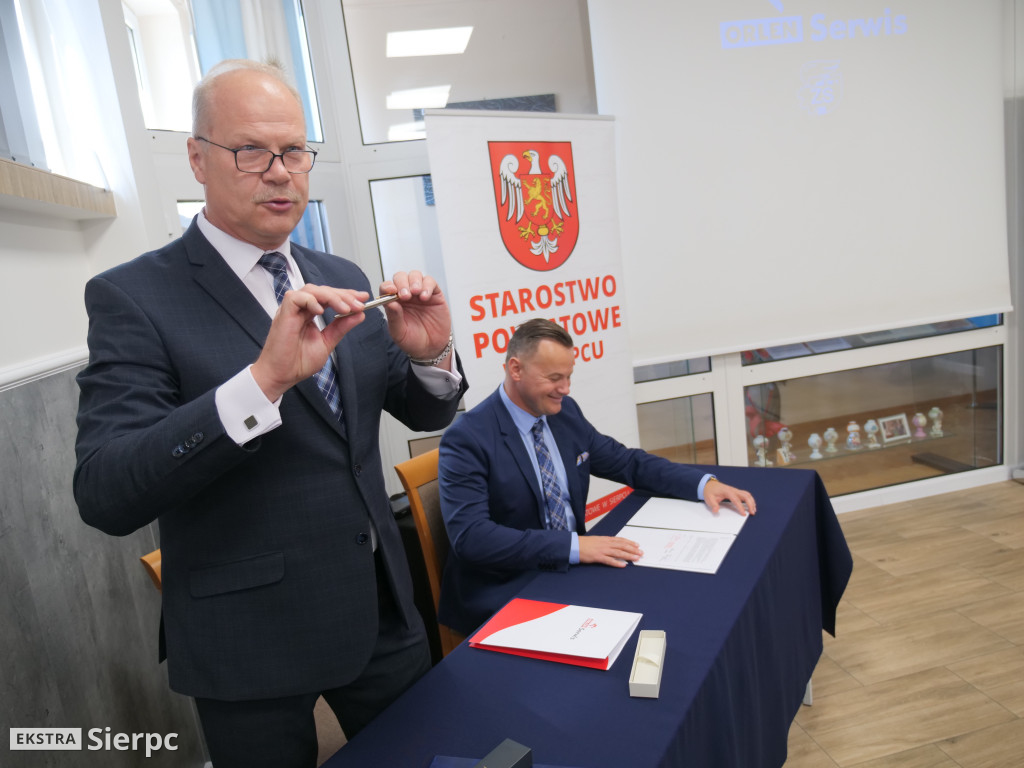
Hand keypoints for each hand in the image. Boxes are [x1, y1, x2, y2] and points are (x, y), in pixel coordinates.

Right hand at [251, 283, 367, 400]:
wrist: (282, 376)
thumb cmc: (298, 362)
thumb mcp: (327, 342)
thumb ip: (341, 327)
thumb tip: (359, 314)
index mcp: (310, 314)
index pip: (329, 297)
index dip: (346, 295)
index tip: (364, 298)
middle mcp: (301, 309)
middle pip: (323, 290)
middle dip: (343, 295)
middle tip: (359, 304)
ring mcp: (291, 310)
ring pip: (312, 290)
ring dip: (332, 297)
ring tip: (345, 309)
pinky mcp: (283, 313)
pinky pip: (296, 297)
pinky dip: (311, 300)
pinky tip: (322, 311)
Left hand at [380, 271, 452, 368]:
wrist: (431, 348)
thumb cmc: (413, 340)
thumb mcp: (399, 332)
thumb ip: (394, 317)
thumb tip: (389, 302)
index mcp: (394, 302)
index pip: (387, 287)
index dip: (388, 286)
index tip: (390, 291)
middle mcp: (406, 295)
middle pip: (400, 277)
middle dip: (402, 283)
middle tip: (405, 295)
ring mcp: (420, 293)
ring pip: (415, 275)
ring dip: (414, 281)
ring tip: (416, 293)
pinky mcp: (434, 294)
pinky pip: (431, 282)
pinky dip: (427, 286)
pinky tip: (425, 297)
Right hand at [579, 535, 642, 566]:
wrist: (574, 545)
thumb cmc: (584, 543)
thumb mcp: (596, 540)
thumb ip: (605, 542)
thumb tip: (612, 544)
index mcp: (605, 539)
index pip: (621, 540)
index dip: (630, 543)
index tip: (637, 545)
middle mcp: (606, 544)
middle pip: (622, 546)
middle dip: (633, 549)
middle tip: (640, 553)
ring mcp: (602, 550)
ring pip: (618, 553)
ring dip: (628, 556)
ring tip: (636, 558)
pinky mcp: (598, 557)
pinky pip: (609, 560)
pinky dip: (617, 563)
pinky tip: (623, 565)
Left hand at [703, 479, 756, 515]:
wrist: (709, 484)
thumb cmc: (710, 491)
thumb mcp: (709, 498)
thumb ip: (713, 505)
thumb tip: (716, 510)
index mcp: (727, 491)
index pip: (736, 500)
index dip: (740, 507)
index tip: (744, 514)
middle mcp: (733, 490)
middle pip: (745, 496)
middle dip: (750, 504)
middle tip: (752, 512)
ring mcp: (735, 490)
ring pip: (747, 494)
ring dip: (752, 502)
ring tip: (754, 510)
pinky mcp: (736, 491)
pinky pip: (745, 494)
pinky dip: (750, 499)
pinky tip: (751, 505)